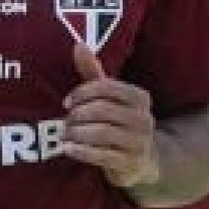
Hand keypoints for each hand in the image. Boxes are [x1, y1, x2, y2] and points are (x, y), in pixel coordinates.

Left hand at [62, 43, 158, 188]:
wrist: (144, 160)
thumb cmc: (119, 122)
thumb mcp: (109, 97)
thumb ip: (93, 72)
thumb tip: (78, 44)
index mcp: (139, 97)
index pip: (106, 87)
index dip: (82, 93)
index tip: (67, 102)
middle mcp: (144, 118)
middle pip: (102, 110)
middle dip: (77, 115)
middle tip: (64, 122)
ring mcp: (139, 142)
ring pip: (101, 133)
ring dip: (76, 133)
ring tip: (64, 135)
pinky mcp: (130, 163)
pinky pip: (101, 155)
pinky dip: (80, 151)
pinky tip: (67, 148)